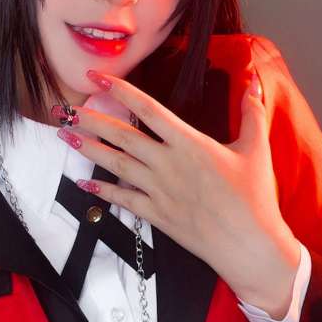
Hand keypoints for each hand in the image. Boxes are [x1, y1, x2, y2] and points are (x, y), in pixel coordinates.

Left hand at [57, 69, 299, 317]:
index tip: (97, 77)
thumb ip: (252, 113)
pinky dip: (103, 191)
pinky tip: (84, 183)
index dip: (119, 90)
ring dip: (88, 149)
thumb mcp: (256, 149)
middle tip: (65, 109)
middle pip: (122, 136)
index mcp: (190, 143)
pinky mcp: (157, 215)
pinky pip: (123, 199)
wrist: (248, 244)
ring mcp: (159, 190)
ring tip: (65, 136)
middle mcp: (168, 164)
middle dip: (91, 120)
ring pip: (116, 164)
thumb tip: (254, 83)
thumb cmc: (254, 197)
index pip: (148, 109)